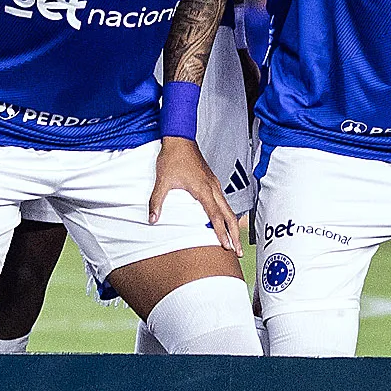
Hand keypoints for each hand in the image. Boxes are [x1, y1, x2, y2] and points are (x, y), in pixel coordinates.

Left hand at [151, 136, 238, 251]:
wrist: (179, 139)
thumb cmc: (173, 157)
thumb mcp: (163, 180)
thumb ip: (157, 201)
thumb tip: (153, 219)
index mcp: (203, 189)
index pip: (215, 215)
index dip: (221, 232)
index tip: (226, 246)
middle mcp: (212, 187)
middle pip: (229, 215)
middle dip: (234, 234)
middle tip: (237, 251)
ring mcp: (214, 184)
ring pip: (228, 208)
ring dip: (232, 225)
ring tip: (234, 240)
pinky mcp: (212, 181)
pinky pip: (223, 201)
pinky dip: (227, 214)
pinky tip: (225, 220)